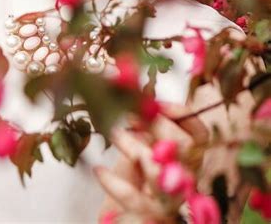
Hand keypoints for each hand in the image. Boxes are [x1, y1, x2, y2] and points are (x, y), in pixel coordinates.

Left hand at [94, 101, 208, 222]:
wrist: (124, 212)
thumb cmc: (134, 172)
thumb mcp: (141, 141)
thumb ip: (142, 120)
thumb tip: (129, 87)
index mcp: (191, 158)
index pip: (200, 133)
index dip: (180, 113)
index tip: (153, 100)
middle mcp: (187, 178)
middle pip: (186, 147)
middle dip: (156, 124)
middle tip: (129, 113)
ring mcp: (171, 199)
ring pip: (159, 171)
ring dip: (133, 146)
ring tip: (114, 132)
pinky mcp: (151, 215)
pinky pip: (135, 199)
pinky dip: (114, 182)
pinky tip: (99, 170)